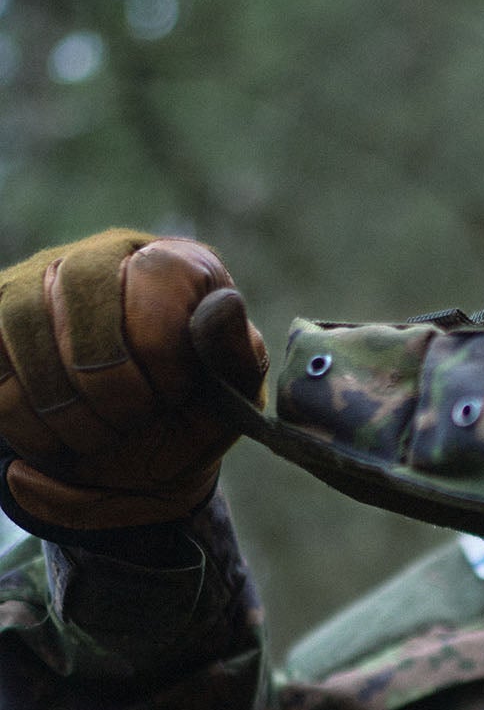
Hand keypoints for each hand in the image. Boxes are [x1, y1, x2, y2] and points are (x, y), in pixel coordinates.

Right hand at [0, 228, 267, 530]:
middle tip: (132, 422)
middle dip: (107, 383)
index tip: (173, 395)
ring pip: (22, 322)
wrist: (133, 454)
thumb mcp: (227, 402)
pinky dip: (26, 420)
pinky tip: (60, 437)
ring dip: (63, 407)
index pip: (155, 278)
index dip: (161, 350)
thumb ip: (236, 358)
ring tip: (99, 436)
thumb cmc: (188, 418)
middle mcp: (104, 255)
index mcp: (176, 265)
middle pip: (81, 292)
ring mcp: (41, 280)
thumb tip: (225, 304)